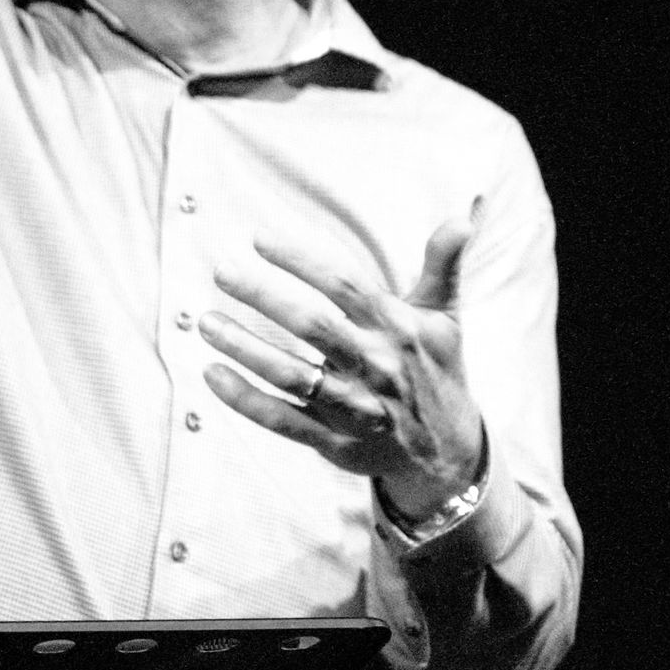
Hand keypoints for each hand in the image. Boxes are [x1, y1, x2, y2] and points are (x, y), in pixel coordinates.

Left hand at [198, 212, 483, 523]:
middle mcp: (378, 367)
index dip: (302, 262)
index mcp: (400, 330)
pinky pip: (282, 421)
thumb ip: (443, 264)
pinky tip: (213, 373)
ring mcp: (355, 408)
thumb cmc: (436, 369)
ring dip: (245, 348)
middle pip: (314, 327)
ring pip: (292, 376)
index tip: (258, 240)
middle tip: (221, 273)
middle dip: (264, 298)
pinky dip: (245, 400)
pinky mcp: (335, 443)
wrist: (449, 453)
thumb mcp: (444, 316)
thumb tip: (463, 216)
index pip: (346, 288)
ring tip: (206, 322)